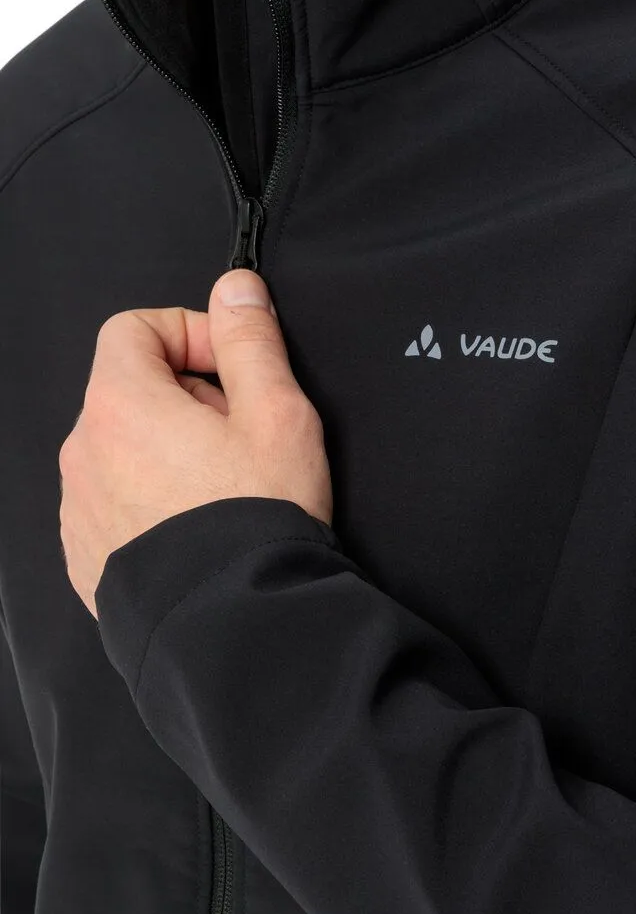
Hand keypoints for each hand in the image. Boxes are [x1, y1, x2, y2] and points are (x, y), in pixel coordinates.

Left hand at [59, 269, 333, 619]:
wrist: (235, 626)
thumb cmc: (258, 517)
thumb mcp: (277, 413)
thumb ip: (251, 340)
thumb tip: (236, 287)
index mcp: (121, 404)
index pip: (133, 328)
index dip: (189, 334)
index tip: (233, 368)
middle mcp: (84, 451)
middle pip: (131, 390)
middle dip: (189, 397)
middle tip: (245, 433)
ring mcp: (79, 507)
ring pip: (124, 449)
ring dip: (171, 450)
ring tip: (228, 487)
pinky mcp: (86, 555)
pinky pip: (116, 503)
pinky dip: (154, 499)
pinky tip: (203, 527)